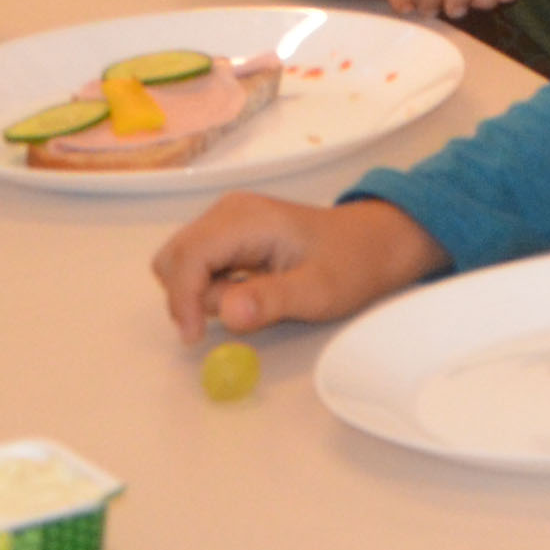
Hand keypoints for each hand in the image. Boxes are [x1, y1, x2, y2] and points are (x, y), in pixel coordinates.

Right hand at [153, 192, 443, 342]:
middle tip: (236, 313)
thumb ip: (271, 301)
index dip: (183, 300)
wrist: (375, 243)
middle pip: (174, 258)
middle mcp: (229, 211)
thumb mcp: (318, 291)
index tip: (197, 337)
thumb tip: (227, 314)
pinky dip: (209, 286)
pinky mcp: (229, 234)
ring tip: (252, 298)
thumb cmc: (352, 264)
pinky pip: (197, 264)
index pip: (187, 257)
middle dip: (190, 295)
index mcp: (247, 218)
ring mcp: (227, 220)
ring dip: (201, 292)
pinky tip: (248, 291)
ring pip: (180, 263)